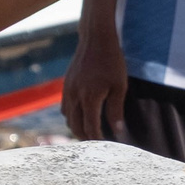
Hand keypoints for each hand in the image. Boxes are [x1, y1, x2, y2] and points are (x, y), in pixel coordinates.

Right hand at [62, 23, 128, 140]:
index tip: (106, 145)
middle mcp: (75, 96)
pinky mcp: (66, 85)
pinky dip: (72, 116)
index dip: (97, 139)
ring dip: (77, 127)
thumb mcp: (120, 86)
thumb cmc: (112, 62)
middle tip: (97, 143)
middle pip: (75, 126)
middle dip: (85, 137)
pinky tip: (82, 116)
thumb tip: (117, 131)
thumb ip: (116, 110)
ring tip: (90, 132)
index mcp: (89, 98)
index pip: (90, 127)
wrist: (96, 39)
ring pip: (68, 118)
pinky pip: (65, 107)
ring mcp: (68, 90)